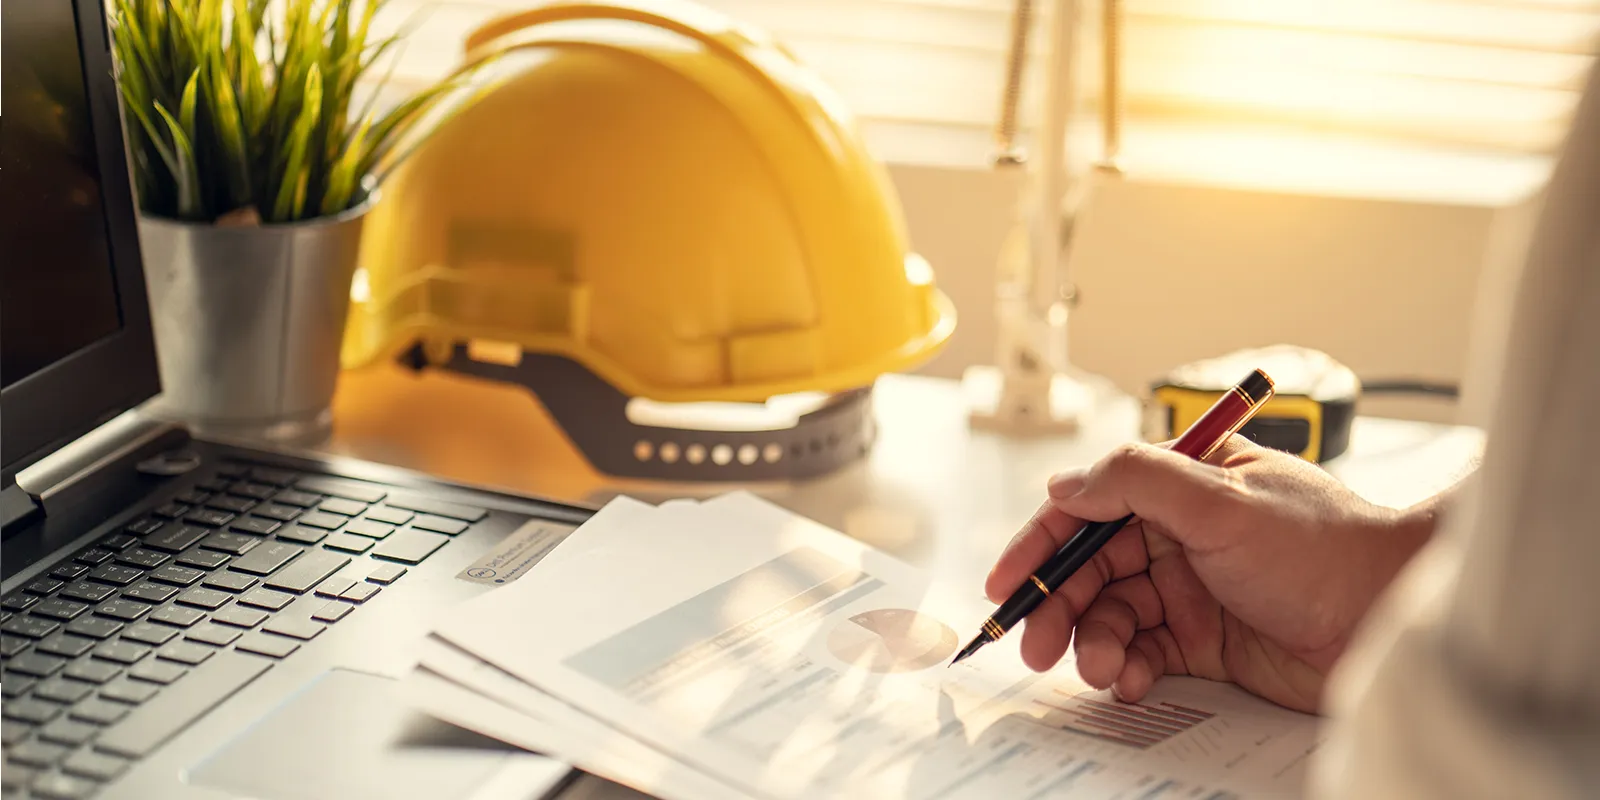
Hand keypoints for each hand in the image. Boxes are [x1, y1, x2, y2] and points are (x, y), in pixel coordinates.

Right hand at [985, 438, 1434, 712]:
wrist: (1391, 616)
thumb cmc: (1326, 545)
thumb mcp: (1221, 498)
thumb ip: (1135, 481)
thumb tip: (1065, 483)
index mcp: (1178, 485)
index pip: (1088, 508)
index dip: (1040, 545)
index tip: (1006, 583)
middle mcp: (1178, 534)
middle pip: (1089, 569)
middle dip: (1057, 607)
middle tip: (1035, 643)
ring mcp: (1189, 589)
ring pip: (1111, 616)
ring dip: (1094, 643)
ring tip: (1102, 668)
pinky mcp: (1204, 642)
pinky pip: (1143, 654)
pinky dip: (1128, 669)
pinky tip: (1132, 680)